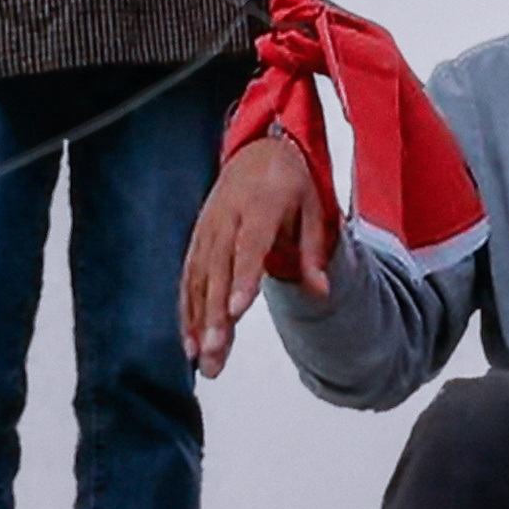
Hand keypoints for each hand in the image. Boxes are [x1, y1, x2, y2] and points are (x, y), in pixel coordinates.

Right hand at [174, 130, 322, 377]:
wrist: (257, 150)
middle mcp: (227, 218)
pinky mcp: (197, 239)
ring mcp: (207, 229)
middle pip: (218, 270)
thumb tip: (321, 291)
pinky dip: (186, 310)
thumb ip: (313, 251)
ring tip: (201, 358)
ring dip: (197, 320)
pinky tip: (189, 341)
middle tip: (214, 352)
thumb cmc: (289, 181)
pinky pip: (188, 278)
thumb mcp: (313, 207)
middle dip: (214, 315)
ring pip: (198, 278)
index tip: (235, 312)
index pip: (249, 247)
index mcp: (260, 205)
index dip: (242, 280)